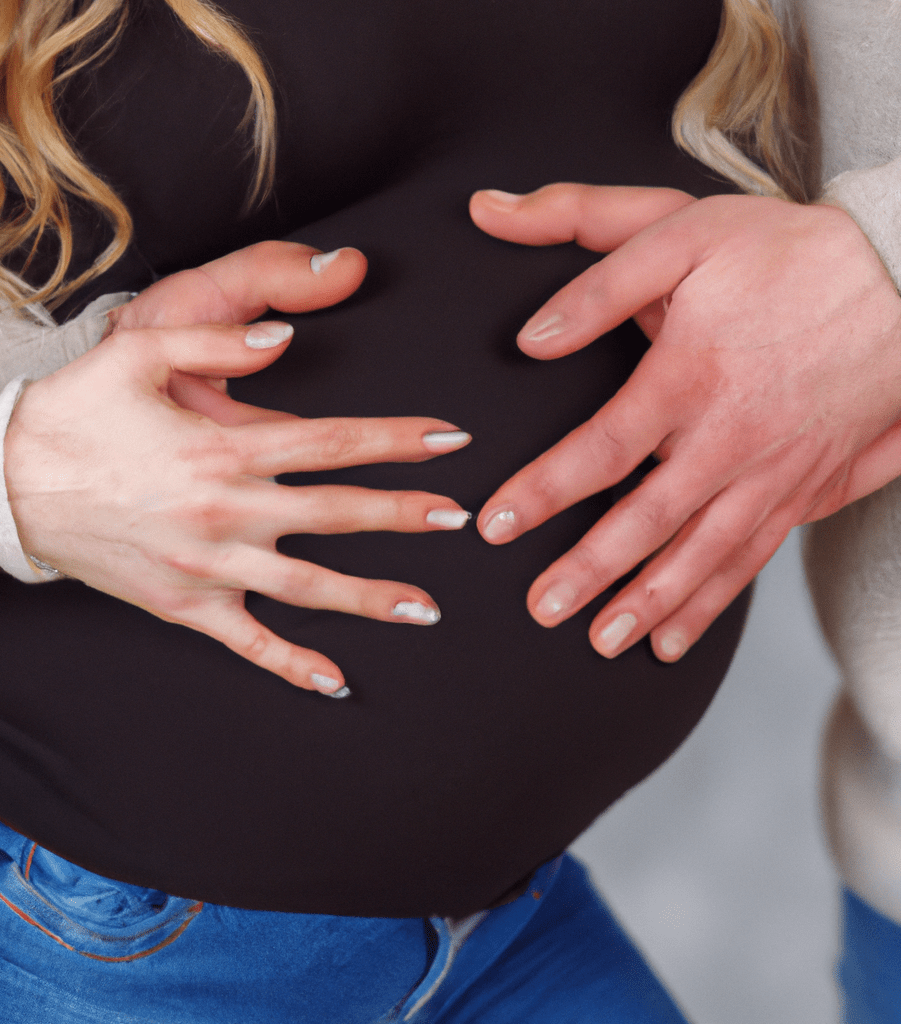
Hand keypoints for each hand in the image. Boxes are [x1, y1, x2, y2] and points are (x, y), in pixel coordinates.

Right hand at [5, 241, 471, 694]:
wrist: (4, 486)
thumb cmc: (73, 415)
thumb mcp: (136, 352)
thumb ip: (217, 342)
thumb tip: (286, 340)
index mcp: (223, 448)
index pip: (335, 442)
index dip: (399, 438)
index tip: (450, 439)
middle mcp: (227, 512)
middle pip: (338, 514)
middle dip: (406, 514)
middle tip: (463, 518)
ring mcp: (210, 568)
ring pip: (309, 588)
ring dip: (373, 597)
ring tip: (428, 607)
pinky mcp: (186, 606)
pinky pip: (250, 643)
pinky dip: (293, 664)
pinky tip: (335, 680)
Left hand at [469, 183, 900, 661]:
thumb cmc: (787, 253)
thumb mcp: (684, 234)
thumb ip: (597, 281)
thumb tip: (528, 335)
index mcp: (689, 375)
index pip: (603, 448)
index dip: (544, 490)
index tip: (497, 525)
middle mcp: (729, 437)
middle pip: (649, 518)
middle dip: (590, 569)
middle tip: (541, 609)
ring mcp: (771, 471)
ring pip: (702, 553)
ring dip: (650, 602)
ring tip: (600, 641)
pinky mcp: (802, 488)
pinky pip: (752, 558)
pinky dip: (711, 604)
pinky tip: (673, 640)